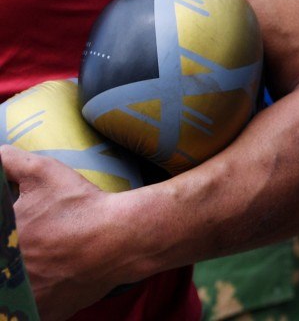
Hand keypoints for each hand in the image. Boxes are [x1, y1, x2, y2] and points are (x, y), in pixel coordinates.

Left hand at [2, 144, 135, 318]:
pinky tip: (50, 280)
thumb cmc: (80, 206)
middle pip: (9, 264)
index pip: (3, 236)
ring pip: (17, 289)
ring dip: (24, 277)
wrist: (120, 238)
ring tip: (43, 260)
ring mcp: (25, 299)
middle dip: (16, 251)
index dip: (10, 233)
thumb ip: (11, 161)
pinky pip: (31, 311)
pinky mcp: (46, 312)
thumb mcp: (44, 173)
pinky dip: (37, 299)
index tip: (20, 225)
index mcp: (5, 240)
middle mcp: (10, 273)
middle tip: (37, 240)